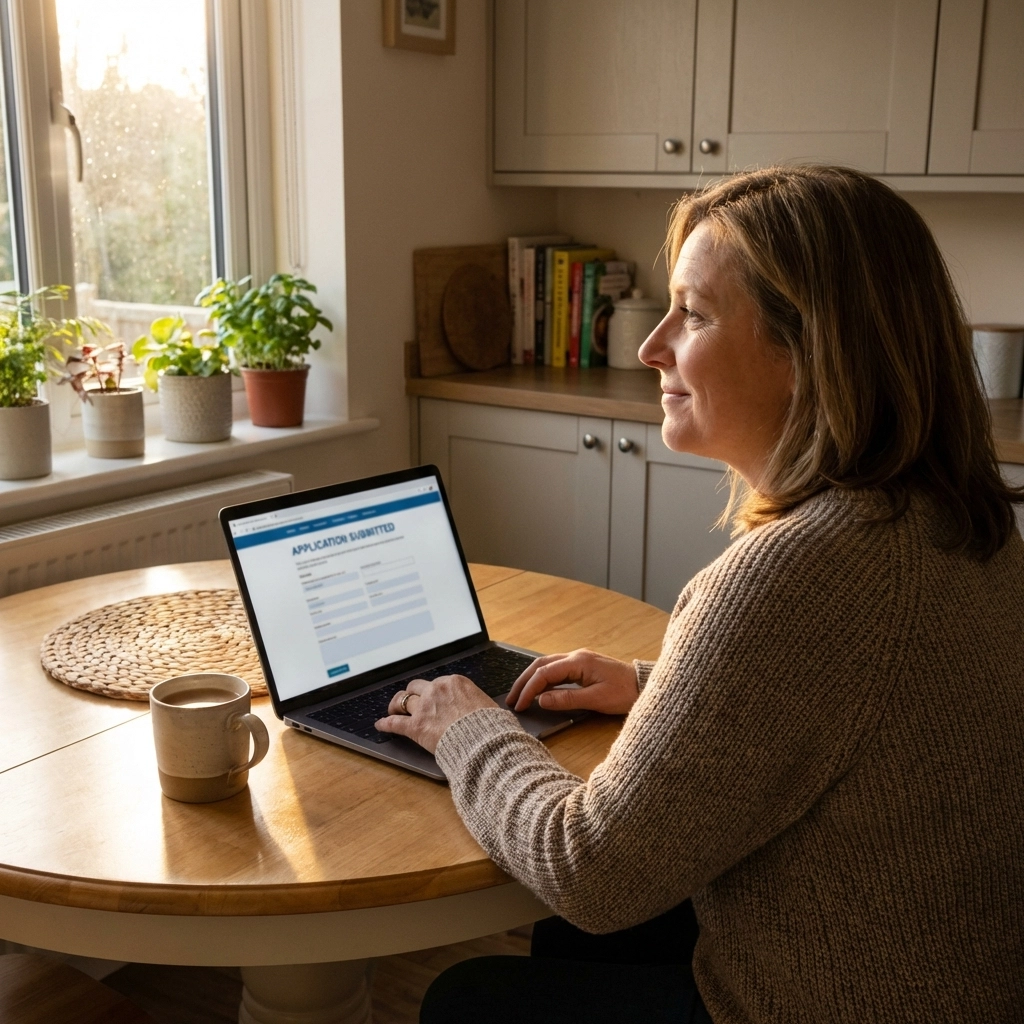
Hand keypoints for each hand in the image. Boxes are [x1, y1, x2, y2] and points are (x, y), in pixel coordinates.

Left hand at [375, 675, 495, 754]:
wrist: (484, 740)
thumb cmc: (489, 725)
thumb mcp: (486, 704)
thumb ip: (474, 702)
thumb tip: (479, 708)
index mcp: (454, 683)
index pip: (437, 683)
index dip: (433, 692)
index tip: (432, 698)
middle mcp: (436, 690)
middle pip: (417, 687)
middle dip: (413, 694)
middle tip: (410, 701)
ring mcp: (425, 707)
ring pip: (403, 700)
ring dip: (396, 705)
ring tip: (392, 709)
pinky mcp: (416, 726)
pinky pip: (395, 722)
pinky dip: (386, 723)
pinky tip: (380, 725)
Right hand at [505, 649, 638, 715]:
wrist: (645, 686)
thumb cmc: (625, 693)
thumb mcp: (596, 700)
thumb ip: (567, 699)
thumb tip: (541, 700)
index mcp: (578, 661)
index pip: (544, 673)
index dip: (529, 689)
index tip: (519, 704)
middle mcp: (576, 656)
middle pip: (541, 665)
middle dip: (523, 681)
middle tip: (511, 699)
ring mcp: (579, 660)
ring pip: (547, 665)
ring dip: (531, 679)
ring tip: (519, 695)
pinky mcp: (582, 666)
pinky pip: (556, 670)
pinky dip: (543, 679)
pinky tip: (538, 691)